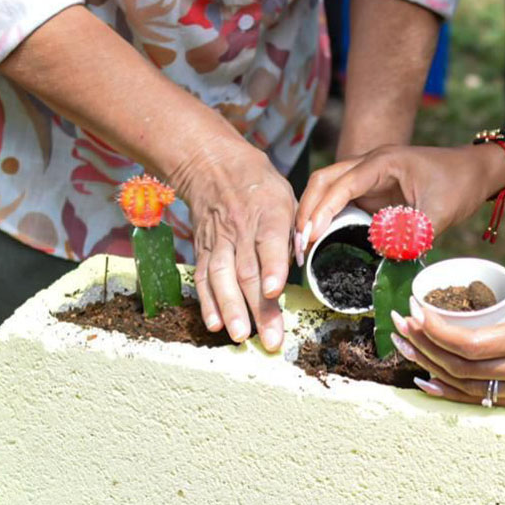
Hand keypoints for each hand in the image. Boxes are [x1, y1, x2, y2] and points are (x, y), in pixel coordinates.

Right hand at [170, 143, 294, 350]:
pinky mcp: (202, 249)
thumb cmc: (261, 188)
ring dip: (230, 309)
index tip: (273, 291)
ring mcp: (218, 240)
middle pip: (247, 271)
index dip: (272, 268)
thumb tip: (301, 267)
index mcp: (269, 213)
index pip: (269, 242)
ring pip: (222, 277)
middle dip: (257, 308)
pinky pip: (203, 278)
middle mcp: (241, 229)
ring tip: (239, 336)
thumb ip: (295, 234)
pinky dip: (207, 303)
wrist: (213, 166)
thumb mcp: (288, 200)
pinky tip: (214, 324)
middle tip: (269, 339)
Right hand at [294, 143, 504, 253]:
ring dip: (312, 214)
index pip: (341, 184)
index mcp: (383, 162)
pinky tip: (318, 240)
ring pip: (327, 189)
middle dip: (306, 211)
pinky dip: (326, 218)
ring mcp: (368, 177)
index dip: (322, 211)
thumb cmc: (460, 184)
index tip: (309, 237)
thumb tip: (383, 252)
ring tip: (302, 248)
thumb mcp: (441, 212)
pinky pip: (340, 201)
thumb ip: (414, 232)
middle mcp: (369, 164)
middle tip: (298, 246)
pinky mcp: (372, 191)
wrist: (475, 171)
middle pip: (323, 181)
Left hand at [388, 273, 504, 408]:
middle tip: (398, 326)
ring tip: (405, 350)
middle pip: (459, 366)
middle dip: (422, 346)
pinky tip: (431, 383)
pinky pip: (486, 400)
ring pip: (468, 387)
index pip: (470, 342)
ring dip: (431, 368)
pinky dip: (453, 393)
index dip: (435, 330)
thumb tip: (503, 278)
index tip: (415, 311)